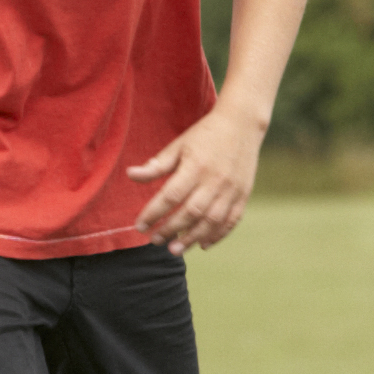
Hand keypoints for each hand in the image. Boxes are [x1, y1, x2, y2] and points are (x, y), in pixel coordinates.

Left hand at [127, 102, 269, 249]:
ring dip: (192, 238)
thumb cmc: (206, 134)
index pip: (171, 196)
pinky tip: (202, 244)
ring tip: (174, 250)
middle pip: (190, 212)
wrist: (242, 124)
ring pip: (211, 221)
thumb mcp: (179, 145)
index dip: (154, 213)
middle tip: (154, 240)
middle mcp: (215, 180)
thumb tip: (130, 175)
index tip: (140, 225)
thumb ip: (157, 165)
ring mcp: (232, 189)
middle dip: (170, 229)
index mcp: (196, 166)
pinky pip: (231, 220)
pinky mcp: (243, 194)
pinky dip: (217, 235)